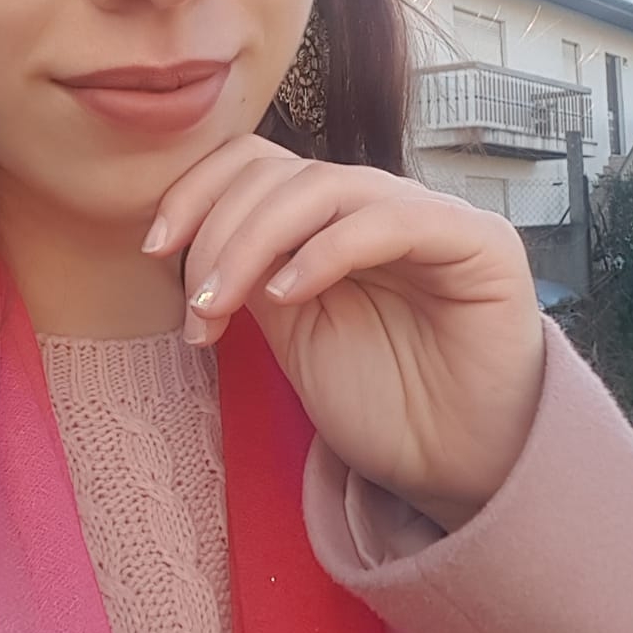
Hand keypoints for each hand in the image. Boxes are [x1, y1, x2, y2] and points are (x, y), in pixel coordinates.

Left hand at [144, 136, 545, 529]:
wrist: (461, 469)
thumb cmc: (384, 405)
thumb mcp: (292, 334)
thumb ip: (252, 275)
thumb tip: (186, 239)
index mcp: (332, 221)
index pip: (255, 163)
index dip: (197, 192)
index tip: (155, 250)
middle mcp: (378, 206)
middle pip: (279, 171)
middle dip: (217, 233)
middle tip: (197, 308)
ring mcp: (428, 217)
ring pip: (322, 187)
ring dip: (253, 242)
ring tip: (224, 307)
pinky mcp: (477, 243)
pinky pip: (389, 220)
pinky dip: (324, 251)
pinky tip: (286, 296)